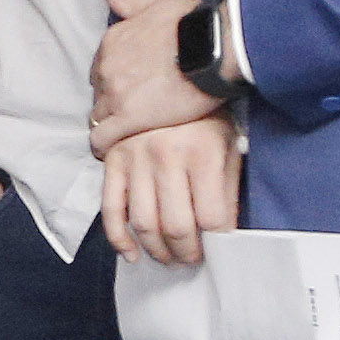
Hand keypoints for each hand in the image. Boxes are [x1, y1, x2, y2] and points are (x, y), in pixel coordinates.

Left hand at [91, 0, 224, 149]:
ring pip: (98, 117)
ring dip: (109, 124)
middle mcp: (107, 67)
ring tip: (125, 135)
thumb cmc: (192, 22)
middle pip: (98, 93)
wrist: (214, 46)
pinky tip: (111, 152)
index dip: (113, 80)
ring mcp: (115, 94)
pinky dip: (104, 146)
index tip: (128, 89)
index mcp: (111, 42)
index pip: (100, 69)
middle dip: (111, 102)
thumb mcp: (156, 3)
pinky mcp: (129, 119)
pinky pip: (102, 139)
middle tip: (133, 111)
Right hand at [100, 115, 241, 267]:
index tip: (217, 251)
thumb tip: (223, 234)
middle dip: (186, 253)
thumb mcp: (228, 147)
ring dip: (156, 250)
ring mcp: (135, 159)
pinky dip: (119, 239)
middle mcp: (166, 157)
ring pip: (144, 223)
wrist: (172, 80)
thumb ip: (227, 190)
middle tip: (191, 259)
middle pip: (177, 226)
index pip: (211, 218)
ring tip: (168, 257)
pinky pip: (111, 209)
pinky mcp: (113, 161)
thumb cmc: (204, 118)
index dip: (216, 243)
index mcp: (202, 153)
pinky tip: (132, 254)